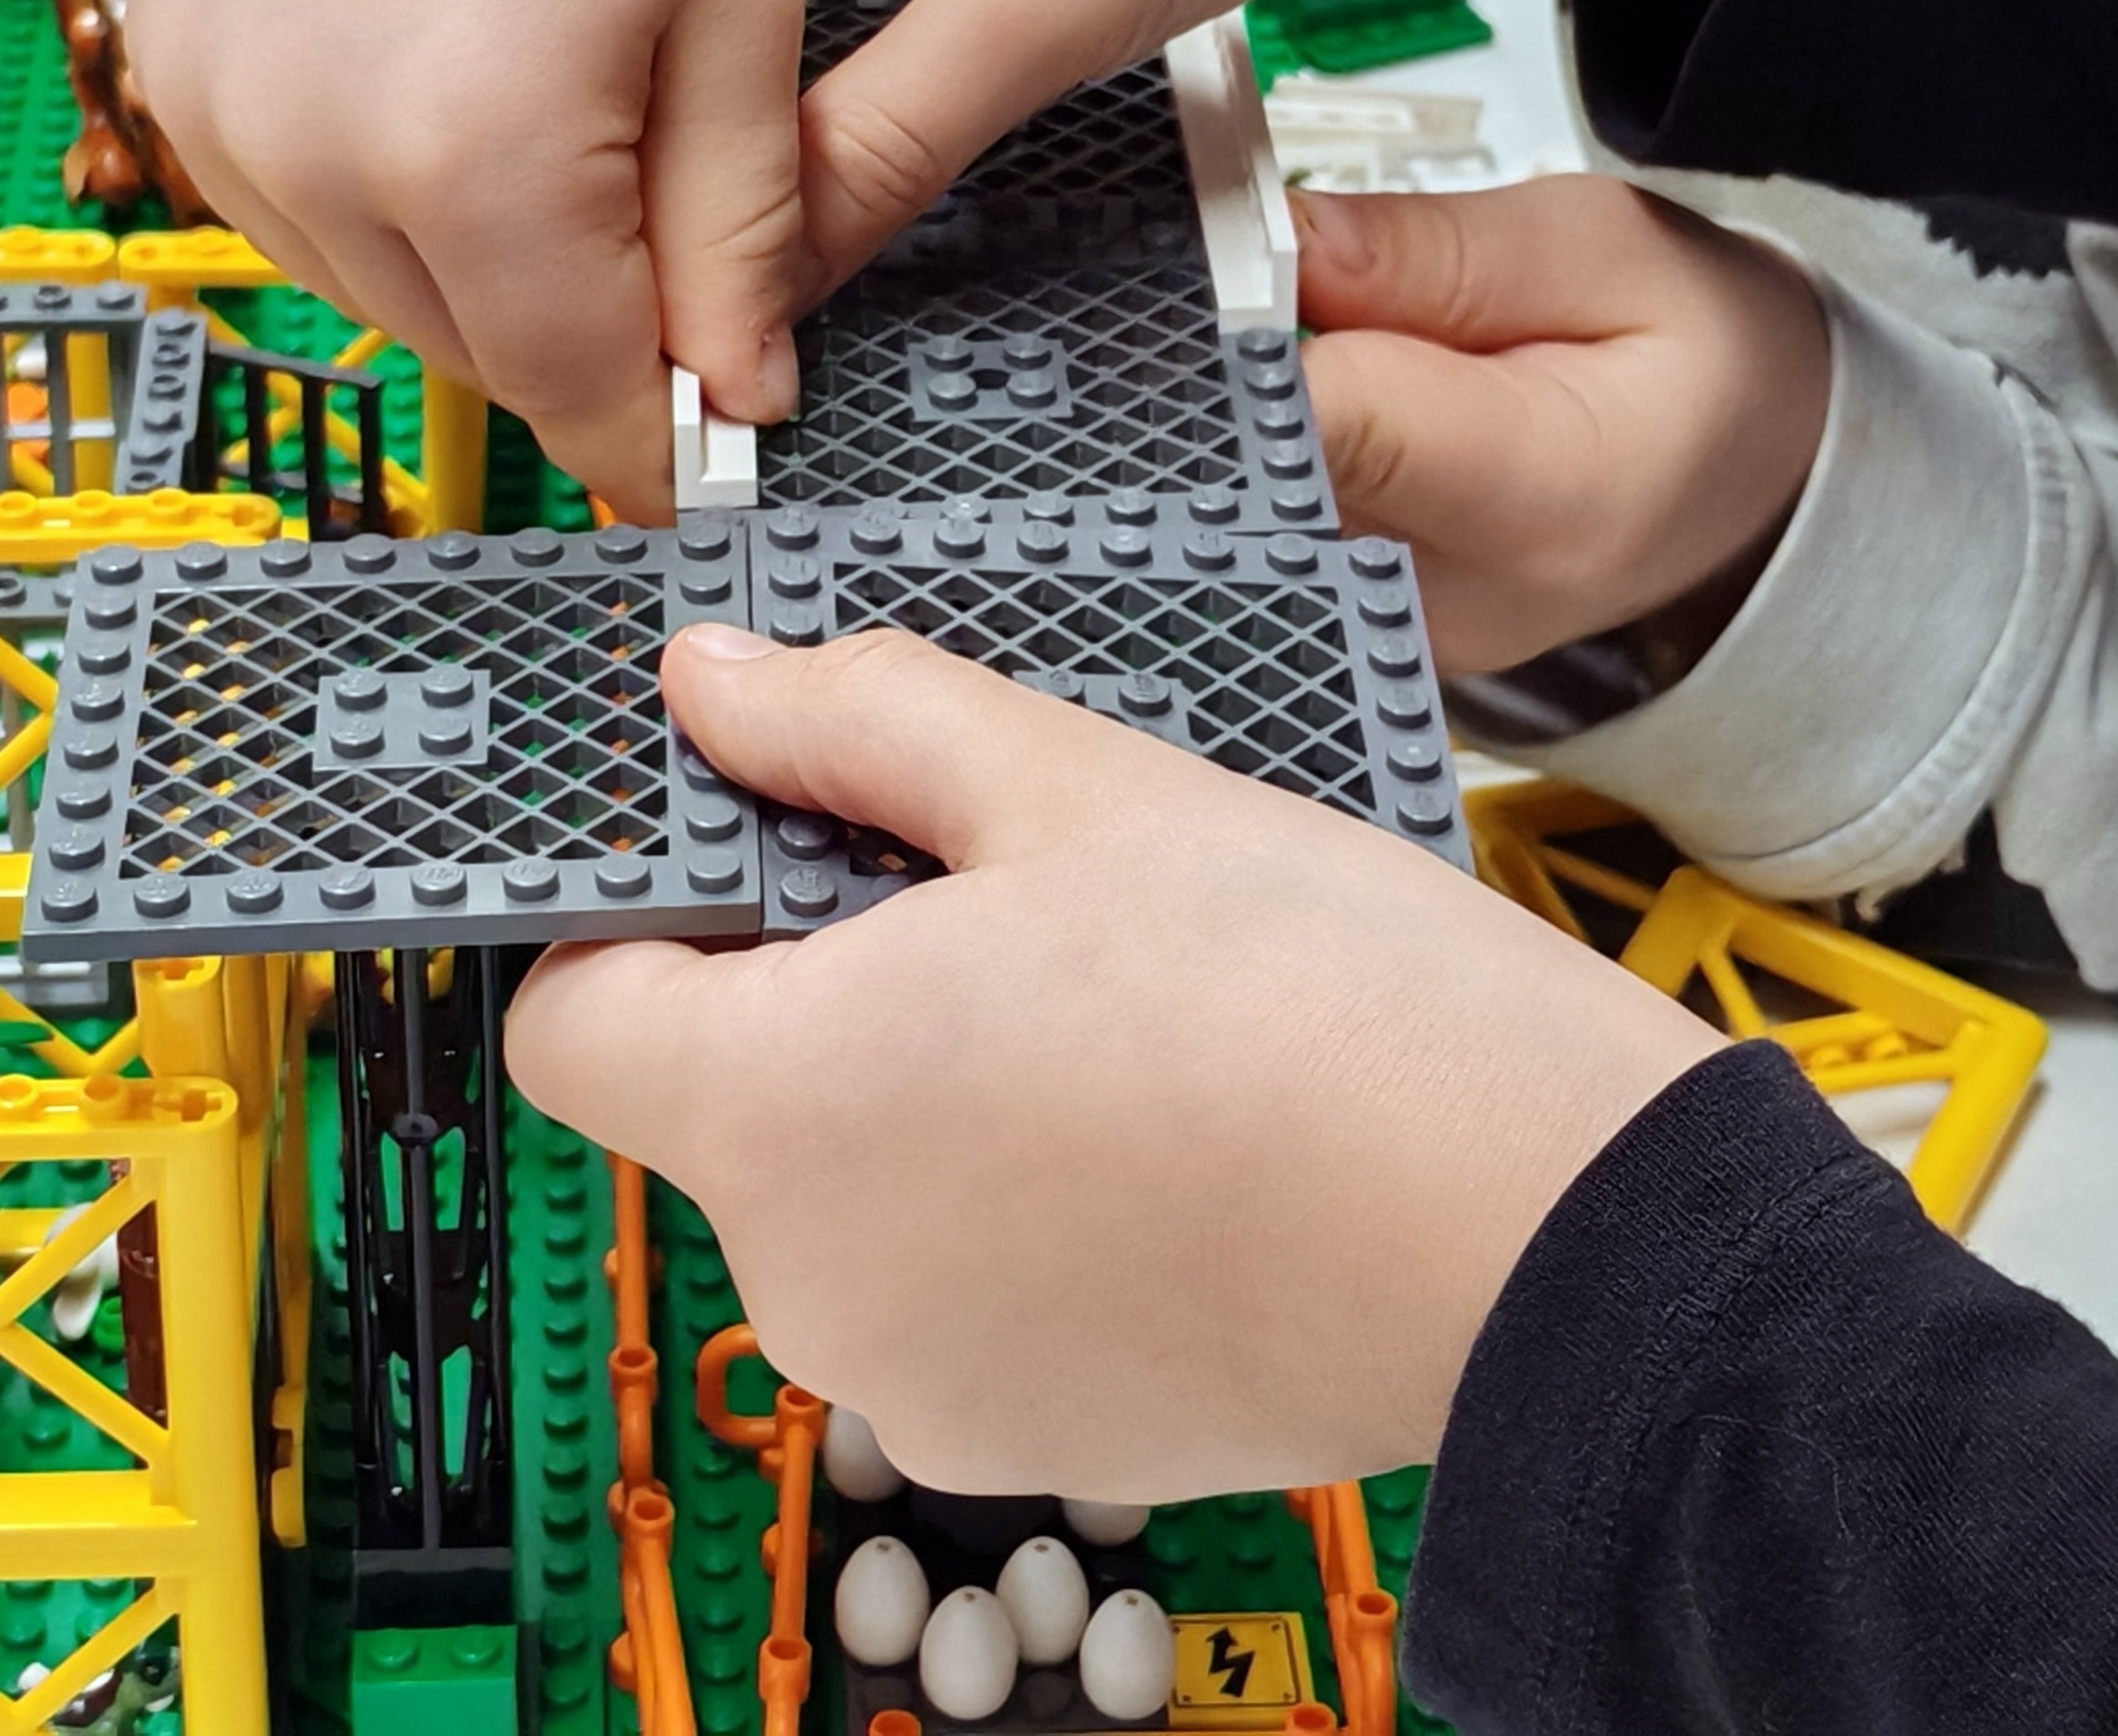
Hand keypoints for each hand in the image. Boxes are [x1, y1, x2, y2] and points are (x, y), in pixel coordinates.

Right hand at [128, 0, 808, 511]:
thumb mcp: (736, 12)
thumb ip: (739, 234)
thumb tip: (743, 400)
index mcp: (475, 153)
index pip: (578, 391)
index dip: (659, 439)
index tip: (713, 452)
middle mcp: (312, 155)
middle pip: (476, 355)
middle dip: (582, 337)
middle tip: (669, 254)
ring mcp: (217, 112)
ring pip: (379, 293)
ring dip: (479, 269)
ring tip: (556, 120)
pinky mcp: (172, 63)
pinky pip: (293, 208)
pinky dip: (382, 195)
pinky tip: (452, 82)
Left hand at [507, 626, 1718, 1500]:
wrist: (1550, 1236)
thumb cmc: (1327, 1010)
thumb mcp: (1074, 786)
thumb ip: (856, 722)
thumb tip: (714, 685)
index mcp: (782, 1109)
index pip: (567, 1018)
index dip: (633, 913)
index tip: (743, 839)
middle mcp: (813, 1280)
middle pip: (716, 1097)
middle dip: (814, 979)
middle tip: (983, 879)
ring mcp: (921, 1381)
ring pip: (843, 1185)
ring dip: (922, 1080)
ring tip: (1102, 993)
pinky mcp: (1033, 1431)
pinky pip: (949, 1282)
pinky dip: (1007, 1193)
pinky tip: (1151, 1111)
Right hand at [734, 0, 1732, 288]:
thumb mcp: (1051, 0)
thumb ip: (879, 147)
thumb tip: (759, 284)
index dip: (657, 155)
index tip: (670, 301)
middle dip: (692, 146)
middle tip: (694, 305)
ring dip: (758, 117)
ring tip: (740, 252)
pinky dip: (827, 77)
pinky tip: (816, 163)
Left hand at [1298, 179, 1829, 676]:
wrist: (1755, 477)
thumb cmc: (1699, 356)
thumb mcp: (1603, 248)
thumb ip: (1438, 249)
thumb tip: (1286, 237)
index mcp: (1541, 501)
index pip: (1325, 428)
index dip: (1260, 331)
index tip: (1255, 262)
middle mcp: (1457, 600)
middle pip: (1261, 475)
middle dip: (1248, 369)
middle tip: (1307, 290)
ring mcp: (1405, 634)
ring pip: (1252, 508)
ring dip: (1265, 417)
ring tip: (1360, 355)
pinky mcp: (1369, 635)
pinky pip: (1275, 536)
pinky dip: (1286, 461)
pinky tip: (1351, 415)